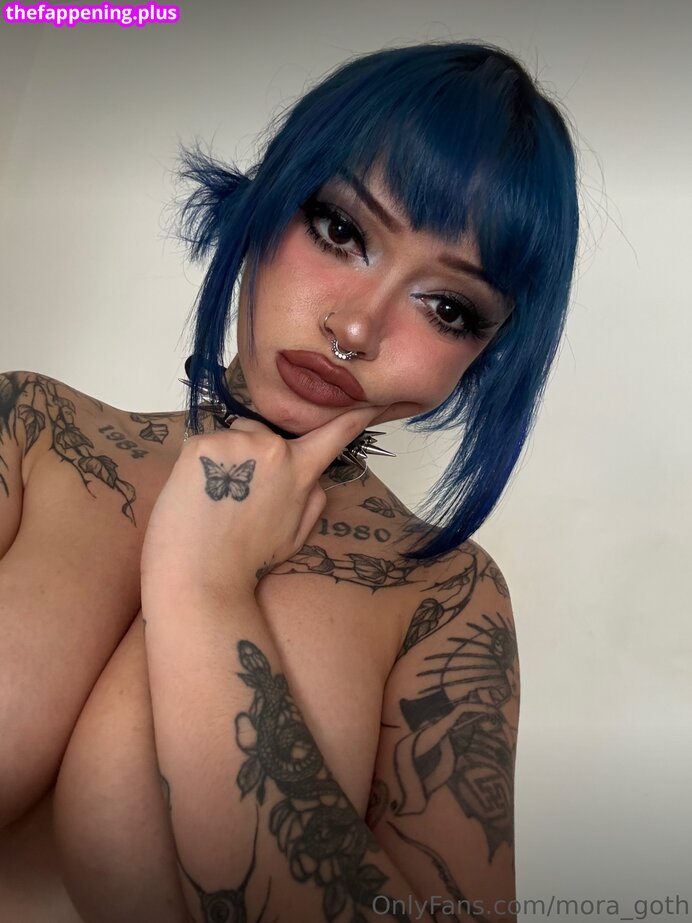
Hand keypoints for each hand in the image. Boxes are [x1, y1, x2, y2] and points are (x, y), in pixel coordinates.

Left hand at [140, 405, 382, 600]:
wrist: (199, 577)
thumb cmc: (247, 561)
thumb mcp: (296, 534)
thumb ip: (312, 499)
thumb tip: (314, 477)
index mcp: (298, 471)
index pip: (334, 435)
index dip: (353, 416)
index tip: (367, 400)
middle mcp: (271, 448)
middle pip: (266, 433)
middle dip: (257, 453)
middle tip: (241, 492)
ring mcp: (234, 443)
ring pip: (234, 435)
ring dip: (229, 455)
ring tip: (217, 494)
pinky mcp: (200, 445)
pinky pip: (207, 442)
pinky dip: (203, 463)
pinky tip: (198, 492)